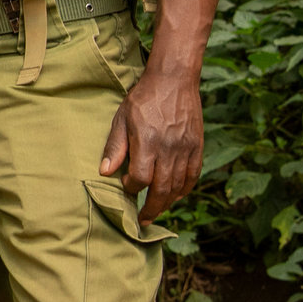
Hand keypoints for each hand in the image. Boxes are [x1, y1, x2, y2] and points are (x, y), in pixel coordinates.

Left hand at [102, 66, 204, 219]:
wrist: (174, 80)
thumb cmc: (142, 99)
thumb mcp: (121, 119)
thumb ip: (115, 146)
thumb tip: (104, 171)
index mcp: (148, 142)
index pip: (141, 178)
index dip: (132, 187)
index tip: (127, 187)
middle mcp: (170, 148)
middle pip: (162, 188)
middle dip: (152, 208)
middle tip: (144, 220)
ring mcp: (186, 148)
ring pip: (179, 185)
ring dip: (168, 202)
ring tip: (157, 211)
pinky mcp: (197, 146)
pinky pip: (193, 174)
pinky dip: (185, 188)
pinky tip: (176, 195)